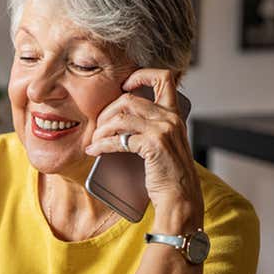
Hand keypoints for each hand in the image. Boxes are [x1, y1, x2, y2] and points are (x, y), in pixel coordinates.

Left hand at [86, 69, 203, 232]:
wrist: (180, 198)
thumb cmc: (167, 174)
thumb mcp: (163, 144)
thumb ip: (149, 127)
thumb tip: (116, 120)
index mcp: (174, 114)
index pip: (164, 77)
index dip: (140, 75)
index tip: (123, 86)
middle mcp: (171, 118)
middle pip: (129, 98)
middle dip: (106, 112)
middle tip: (97, 127)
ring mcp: (164, 130)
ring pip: (121, 117)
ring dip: (101, 129)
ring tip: (93, 141)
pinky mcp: (154, 145)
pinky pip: (119, 139)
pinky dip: (101, 144)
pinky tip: (93, 151)